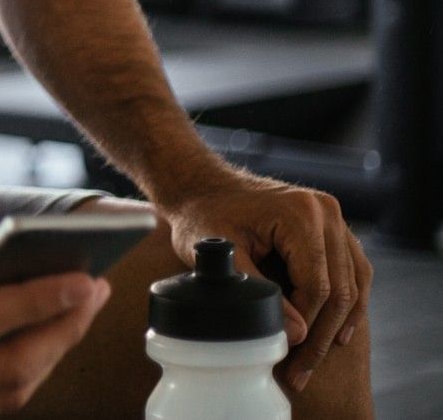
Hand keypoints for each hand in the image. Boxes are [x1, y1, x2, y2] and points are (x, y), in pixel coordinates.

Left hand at [162, 169, 371, 391]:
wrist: (201, 186)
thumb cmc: (203, 215)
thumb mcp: (220, 253)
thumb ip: (258, 292)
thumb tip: (298, 334)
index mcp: (300, 214)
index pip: (318, 285)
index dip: (306, 324)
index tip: (290, 354)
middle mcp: (325, 211)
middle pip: (342, 287)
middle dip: (324, 334)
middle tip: (302, 370)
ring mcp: (332, 215)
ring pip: (355, 280)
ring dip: (340, 323)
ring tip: (318, 358)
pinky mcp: (331, 225)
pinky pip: (353, 268)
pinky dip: (348, 300)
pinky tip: (338, 329)